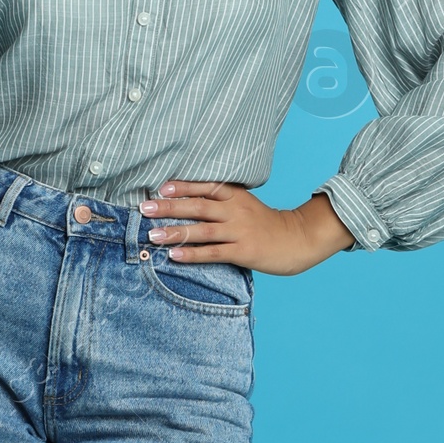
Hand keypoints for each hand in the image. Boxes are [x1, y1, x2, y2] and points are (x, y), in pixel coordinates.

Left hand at [140, 181, 353, 274]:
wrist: (298, 239)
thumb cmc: (266, 223)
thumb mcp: (245, 204)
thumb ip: (221, 201)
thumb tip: (187, 201)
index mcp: (236, 196)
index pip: (206, 187)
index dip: (183, 187)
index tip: (161, 188)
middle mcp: (236, 211)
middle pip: (198, 207)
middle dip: (170, 208)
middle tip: (145, 208)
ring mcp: (239, 232)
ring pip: (202, 231)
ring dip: (175, 232)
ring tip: (152, 235)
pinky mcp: (243, 251)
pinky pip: (214, 253)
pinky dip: (193, 254)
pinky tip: (175, 256)